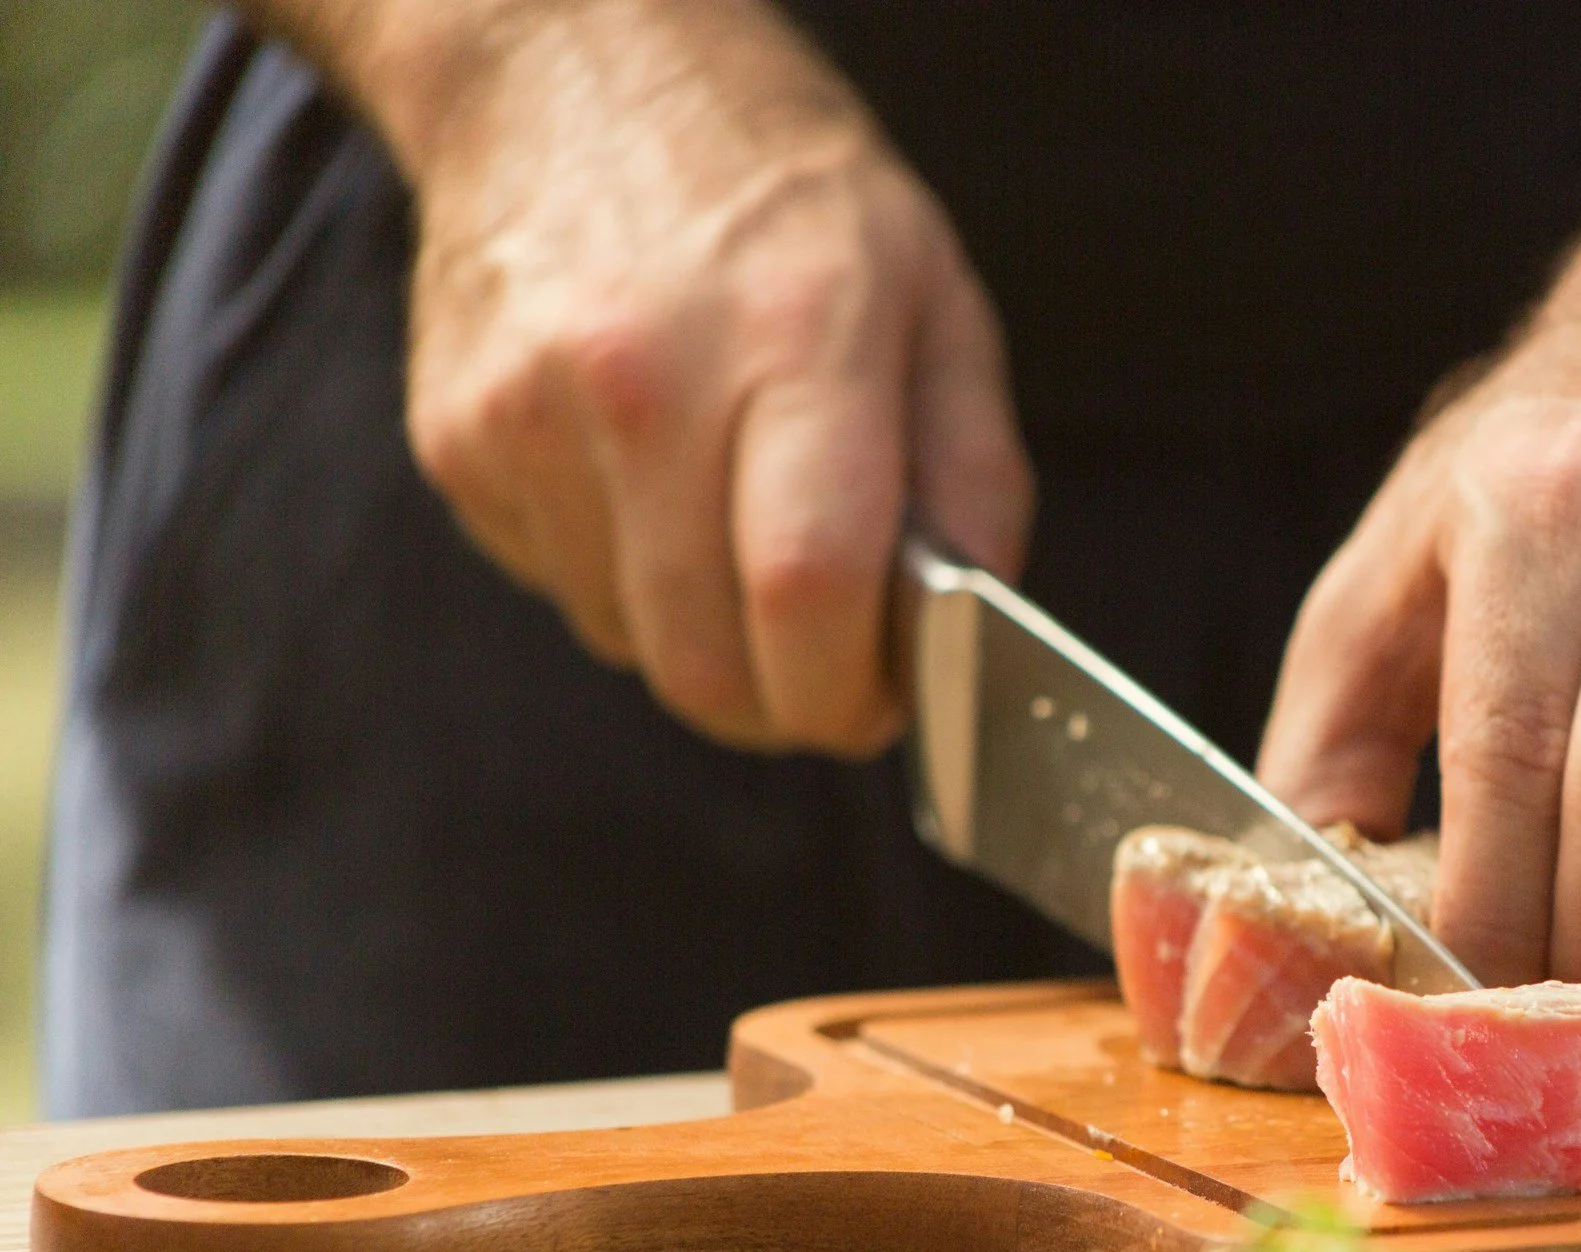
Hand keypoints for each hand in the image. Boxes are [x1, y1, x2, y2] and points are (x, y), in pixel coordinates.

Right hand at [395, 0, 1029, 753]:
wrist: (564, 63)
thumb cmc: (775, 185)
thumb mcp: (934, 291)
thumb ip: (973, 472)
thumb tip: (974, 623)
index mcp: (793, 332)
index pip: (808, 589)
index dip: (849, 695)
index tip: (878, 708)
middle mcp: (645, 375)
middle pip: (705, 662)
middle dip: (778, 706)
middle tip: (819, 670)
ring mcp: (529, 413)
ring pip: (630, 644)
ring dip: (700, 635)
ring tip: (728, 521)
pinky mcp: (456, 441)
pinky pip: (559, 587)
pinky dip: (621, 577)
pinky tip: (645, 476)